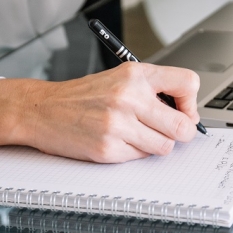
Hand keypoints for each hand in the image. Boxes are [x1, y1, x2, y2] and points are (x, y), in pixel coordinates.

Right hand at [0, 62, 200, 162]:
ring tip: (137, 135)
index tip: (182, 110)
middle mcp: (129, 96)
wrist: (41, 109)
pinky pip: (140, 158)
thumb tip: (187, 114)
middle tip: (167, 131)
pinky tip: (117, 141)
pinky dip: (133, 153)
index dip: (191, 102)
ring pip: (165, 147)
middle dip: (179, 132)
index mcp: (135, 74)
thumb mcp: (119, 78)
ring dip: (155, 145)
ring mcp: (118, 124)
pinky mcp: (108, 148)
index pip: (188, 83)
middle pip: (183, 126)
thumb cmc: (82, 96)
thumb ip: (152, 90)